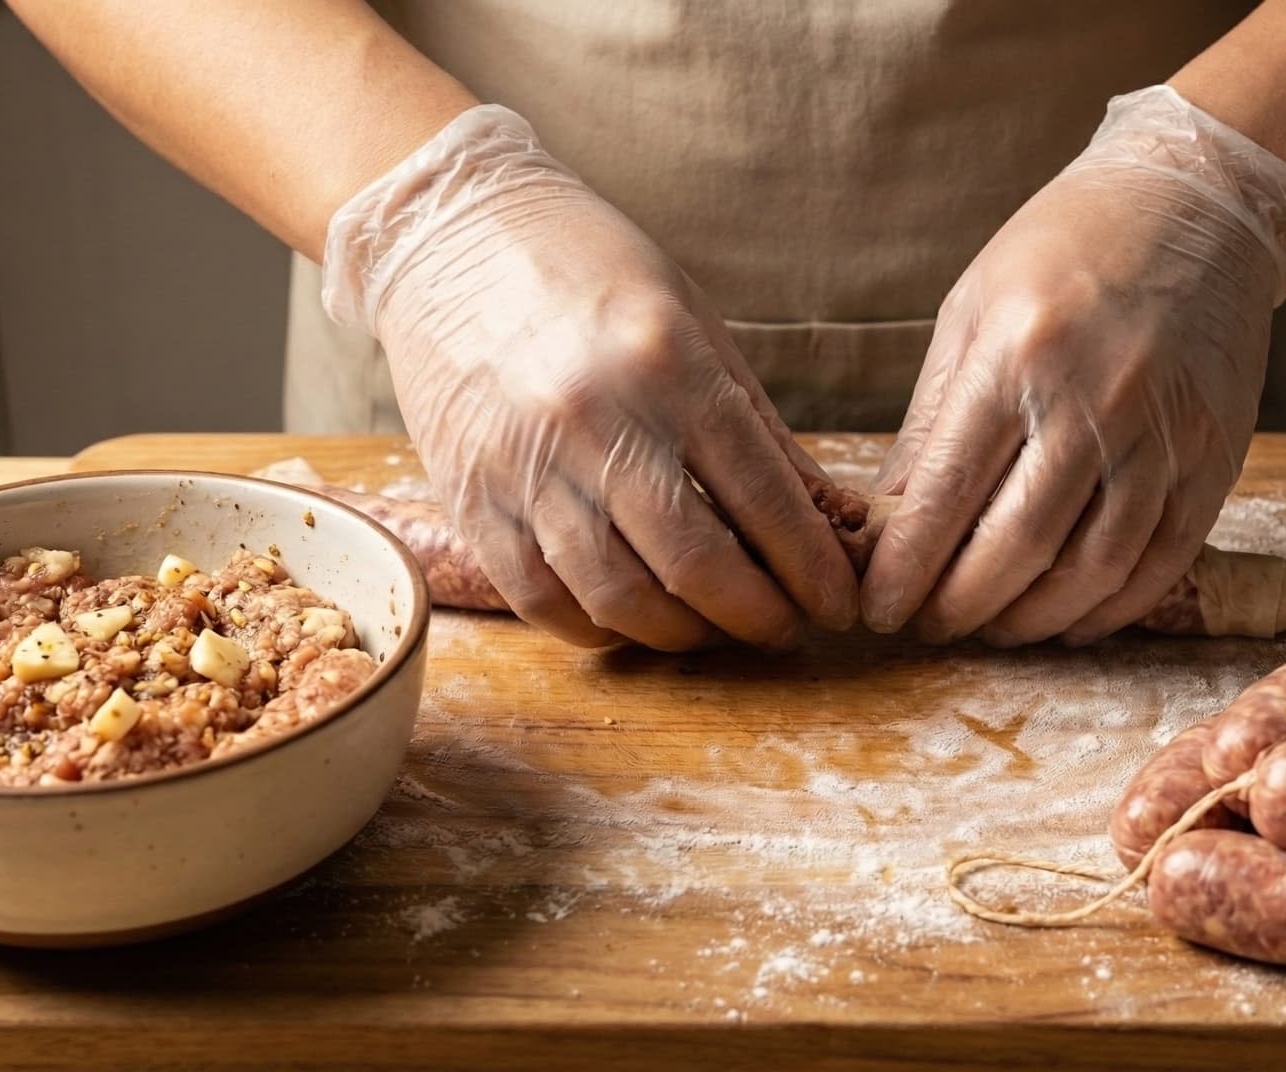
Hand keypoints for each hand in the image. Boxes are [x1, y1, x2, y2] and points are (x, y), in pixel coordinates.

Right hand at [322, 106, 857, 650]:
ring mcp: (523, 464)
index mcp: (667, 364)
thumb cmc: (590, 272)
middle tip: (786, 629)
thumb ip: (759, 432)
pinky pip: (541, 599)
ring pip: (619, 598)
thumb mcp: (695, 324)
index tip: (837, 603)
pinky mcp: (469, 498)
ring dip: (683, 634)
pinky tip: (634, 621)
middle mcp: (594, 418)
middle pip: (696, 565)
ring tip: (715, 628)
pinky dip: (597, 629)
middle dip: (758, 616)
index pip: (763, 498)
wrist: (448, 235)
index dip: (811, 569)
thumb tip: (832, 522)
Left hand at [861, 86, 1285, 646]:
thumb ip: (931, 423)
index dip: (905, 571)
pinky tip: (1069, 618)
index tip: (877, 608)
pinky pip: (1161, 562)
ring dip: (1031, 620)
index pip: (945, 496)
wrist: (1198, 205)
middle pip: (1015, 548)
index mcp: (1016, 357)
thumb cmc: (1066, 251)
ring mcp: (1164, 435)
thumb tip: (886, 525)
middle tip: (929, 625)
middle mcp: (1094, 401)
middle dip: (959, 607)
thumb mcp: (972, 312)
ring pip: (1091, 571)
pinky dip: (1109, 608)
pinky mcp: (1216, 457)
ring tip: (992, 627)